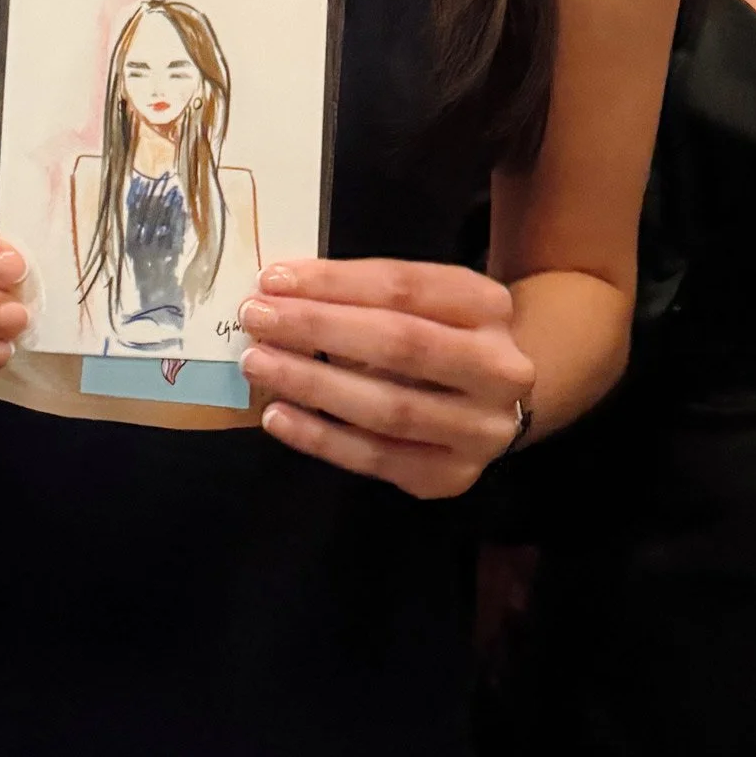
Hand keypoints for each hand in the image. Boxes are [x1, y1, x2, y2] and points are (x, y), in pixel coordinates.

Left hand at [238, 259, 533, 498]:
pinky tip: (277, 416)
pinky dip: (320, 438)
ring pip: (387, 408)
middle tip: (256, 318)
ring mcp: (481, 429)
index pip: (405, 286)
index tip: (273, 280)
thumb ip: (363, 296)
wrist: (495, 402)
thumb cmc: (438, 336)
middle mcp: (499, 368)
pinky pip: (376, 458)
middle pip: (400, 344)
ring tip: (257, 363)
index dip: (335, 282)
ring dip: (311, 384)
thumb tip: (279, 295)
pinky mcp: (452, 476)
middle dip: (318, 328)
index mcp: (489, 306)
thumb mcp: (421, 302)